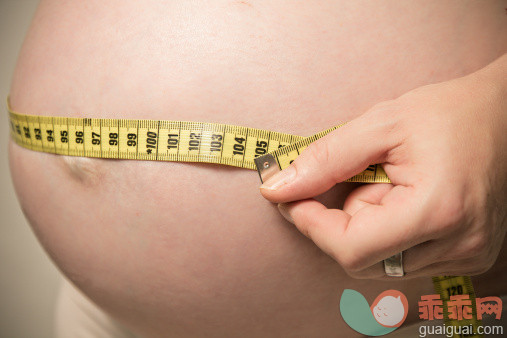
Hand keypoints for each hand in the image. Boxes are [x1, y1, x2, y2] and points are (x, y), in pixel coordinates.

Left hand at [259, 55, 506, 278]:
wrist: (505, 115)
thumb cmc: (449, 113)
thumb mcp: (380, 124)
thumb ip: (325, 159)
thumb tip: (278, 189)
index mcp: (437, 210)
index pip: (350, 248)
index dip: (311, 224)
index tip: (292, 198)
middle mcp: (458, 244)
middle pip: (362, 258)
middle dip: (341, 220)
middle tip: (354, 178)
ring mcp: (467, 255)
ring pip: (380, 261)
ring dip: (366, 225)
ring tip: (388, 185)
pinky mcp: (468, 256)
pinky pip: (404, 258)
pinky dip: (388, 232)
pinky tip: (405, 200)